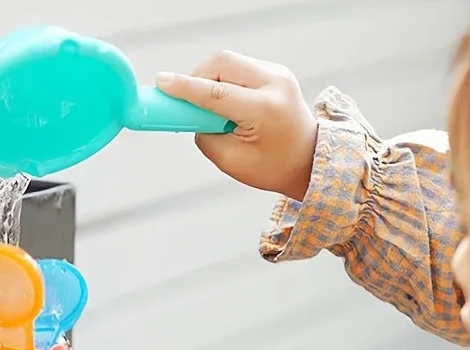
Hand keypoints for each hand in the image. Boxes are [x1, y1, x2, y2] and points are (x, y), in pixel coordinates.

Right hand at [156, 51, 317, 200]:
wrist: (308, 161)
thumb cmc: (272, 167)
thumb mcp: (231, 160)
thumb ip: (205, 135)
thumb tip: (189, 111)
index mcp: (265, 110)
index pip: (216, 92)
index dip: (185, 87)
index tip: (162, 82)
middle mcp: (274, 84)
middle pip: (222, 63)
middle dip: (197, 78)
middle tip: (185, 100)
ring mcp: (278, 73)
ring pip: (229, 61)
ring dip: (210, 80)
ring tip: (210, 107)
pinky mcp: (275, 71)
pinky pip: (240, 67)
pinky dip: (224, 81)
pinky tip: (226, 103)